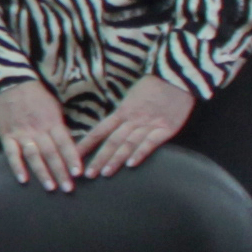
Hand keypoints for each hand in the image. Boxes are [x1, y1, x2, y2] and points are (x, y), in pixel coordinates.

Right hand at [0, 82, 79, 190]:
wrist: (9, 82)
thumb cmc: (35, 95)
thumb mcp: (53, 107)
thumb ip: (60, 126)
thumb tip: (69, 145)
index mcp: (52, 121)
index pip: (65, 143)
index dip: (72, 159)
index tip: (79, 173)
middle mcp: (38, 129)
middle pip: (52, 153)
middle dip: (61, 172)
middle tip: (68, 188)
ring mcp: (21, 133)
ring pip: (34, 156)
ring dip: (43, 172)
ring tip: (50, 187)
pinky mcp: (6, 135)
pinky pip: (12, 153)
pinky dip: (17, 166)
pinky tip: (23, 179)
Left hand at [78, 74, 198, 177]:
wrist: (176, 77)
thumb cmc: (153, 86)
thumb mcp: (131, 97)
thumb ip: (123, 114)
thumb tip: (110, 129)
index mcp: (122, 111)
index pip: (99, 130)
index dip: (86, 145)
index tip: (74, 156)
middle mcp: (133, 119)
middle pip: (112, 141)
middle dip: (99, 159)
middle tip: (88, 174)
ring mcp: (149, 124)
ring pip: (128, 143)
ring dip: (116, 159)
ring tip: (105, 173)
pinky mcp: (166, 128)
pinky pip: (151, 142)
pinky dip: (140, 153)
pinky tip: (131, 164)